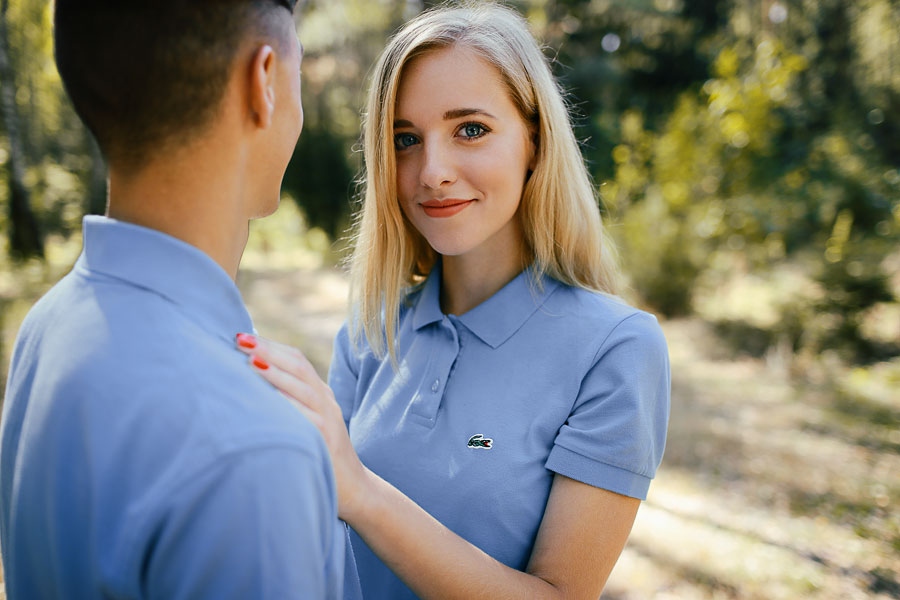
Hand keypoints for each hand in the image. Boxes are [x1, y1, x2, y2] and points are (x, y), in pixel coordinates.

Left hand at [235, 333, 369, 519]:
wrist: (354, 487)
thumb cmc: (321, 454)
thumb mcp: (308, 422)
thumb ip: (288, 403)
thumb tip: (249, 386)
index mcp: (320, 393)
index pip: (297, 359)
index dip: (270, 345)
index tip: (241, 335)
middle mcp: (325, 400)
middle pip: (298, 366)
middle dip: (268, 350)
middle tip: (239, 339)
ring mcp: (328, 418)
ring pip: (301, 387)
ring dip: (274, 372)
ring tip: (249, 361)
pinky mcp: (327, 439)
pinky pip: (306, 417)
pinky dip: (287, 405)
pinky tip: (268, 397)